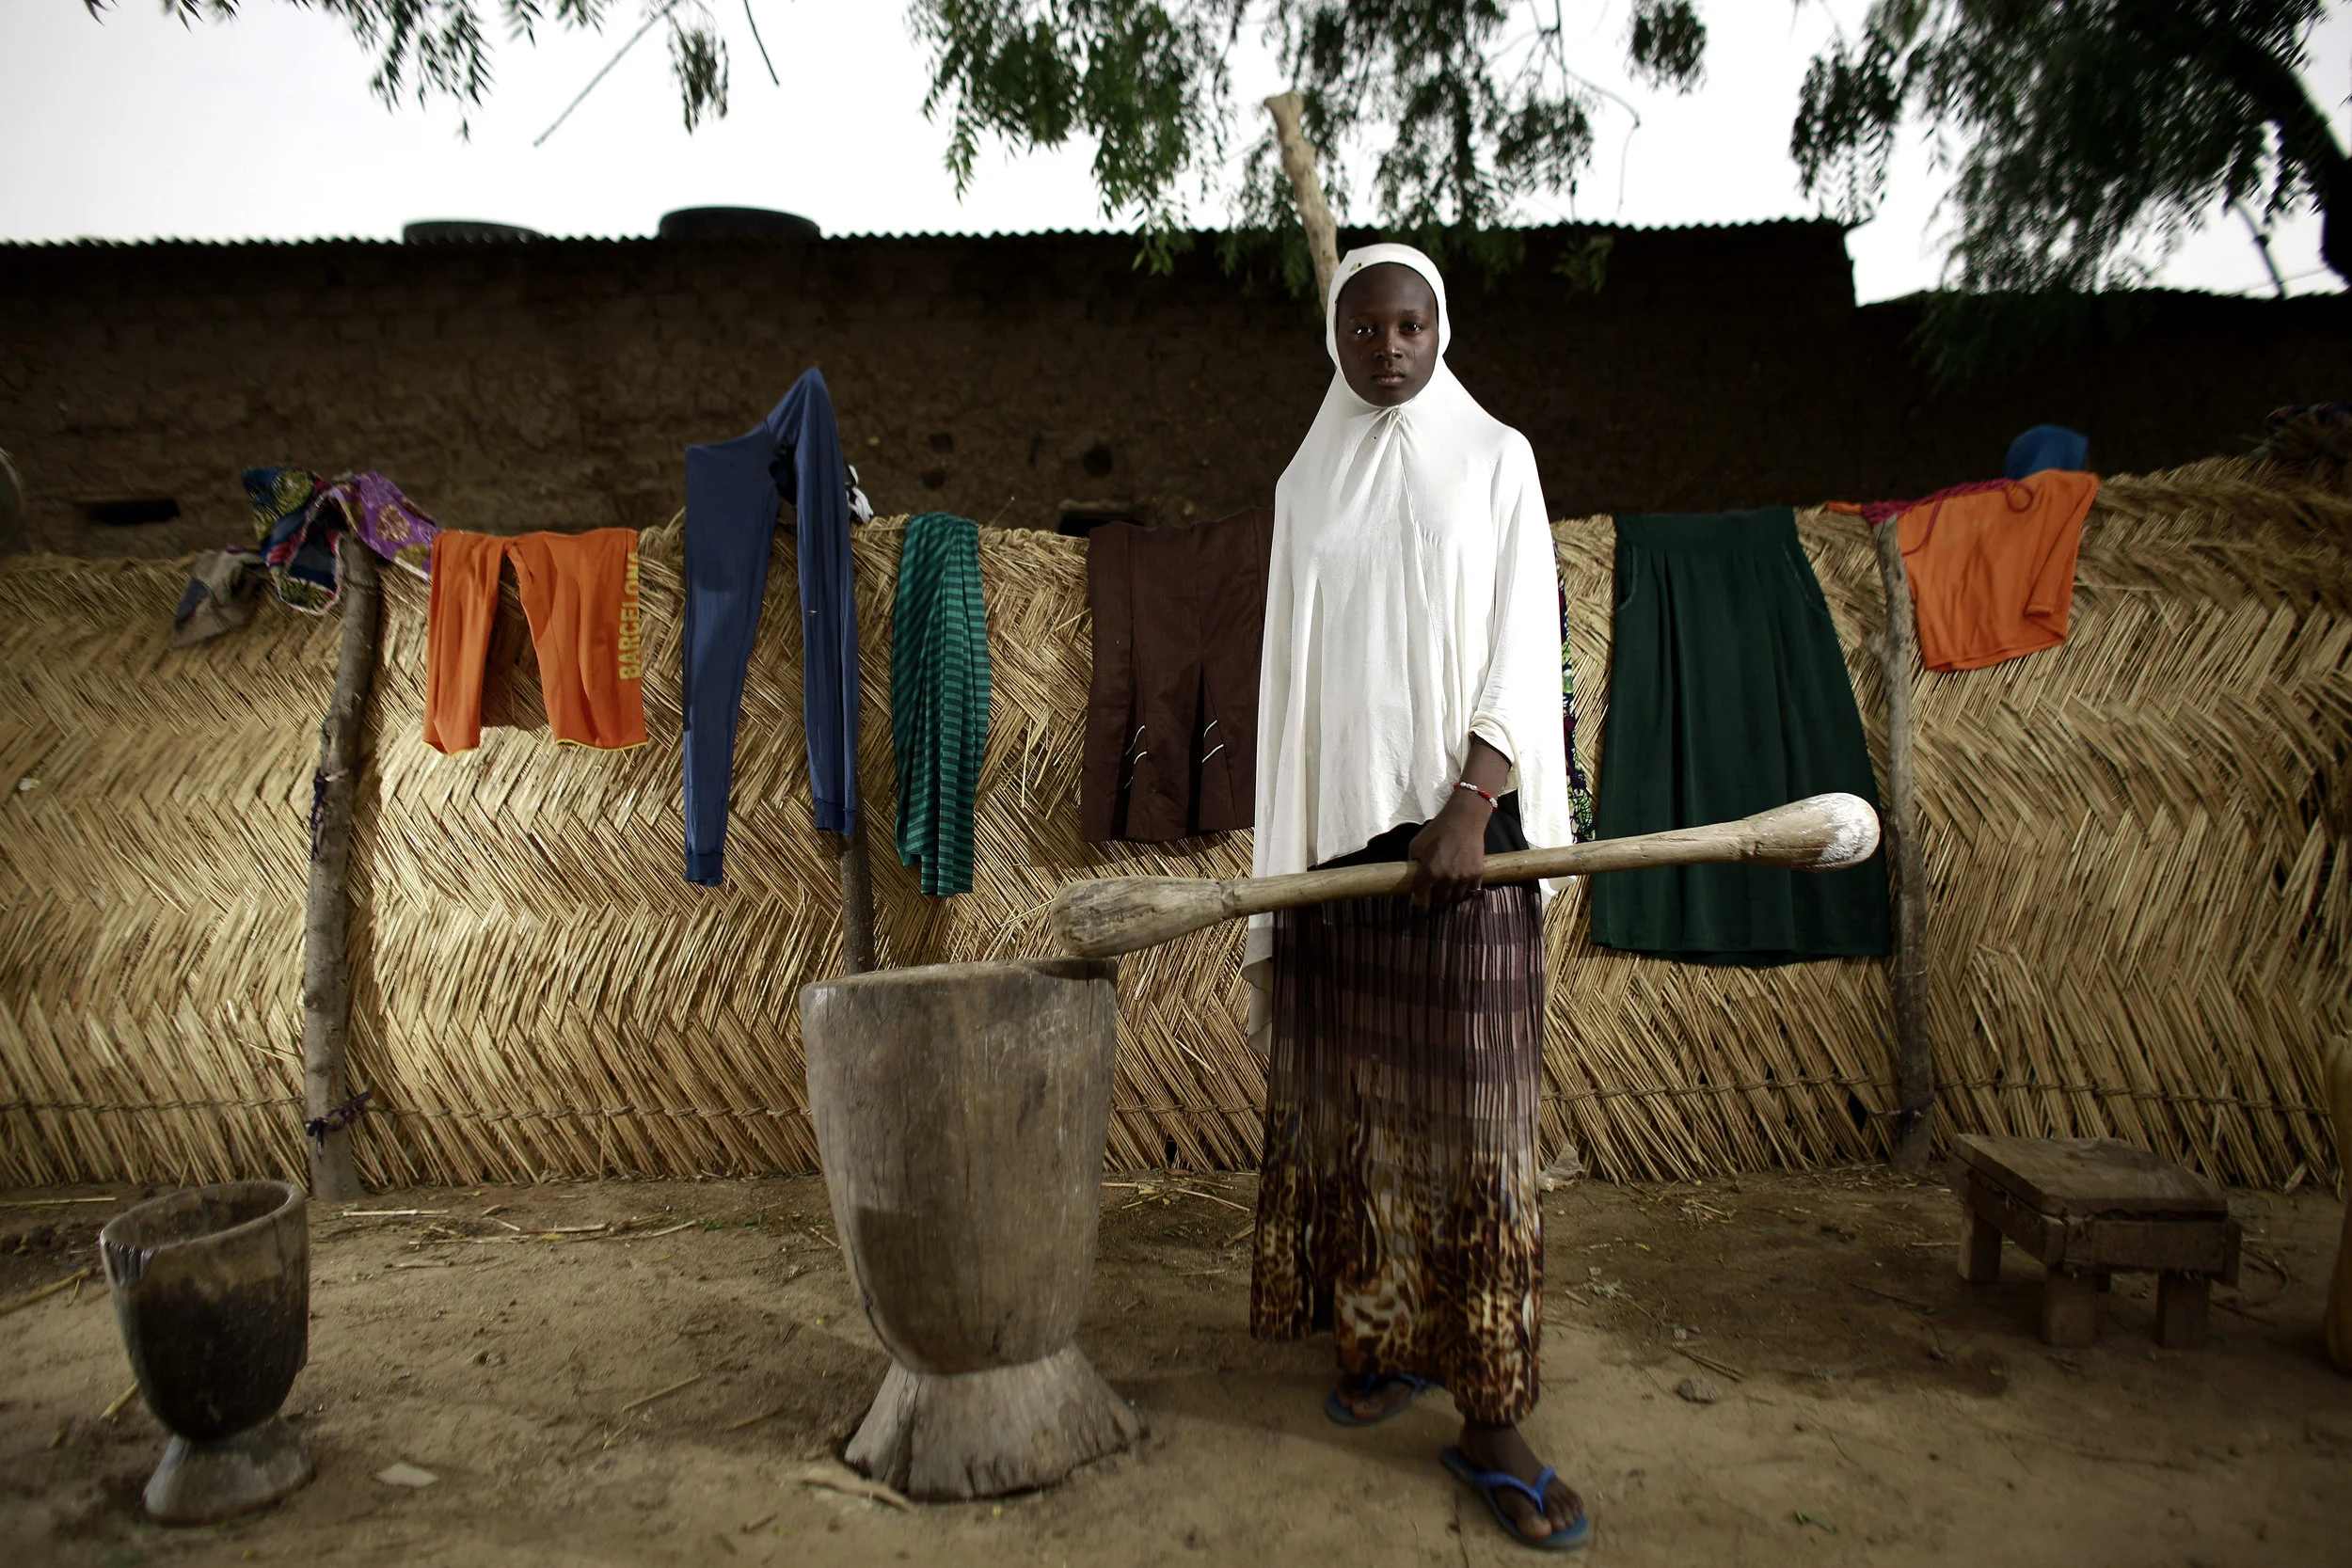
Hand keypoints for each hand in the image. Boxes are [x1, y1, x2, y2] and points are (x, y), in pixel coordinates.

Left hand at [1407, 793, 1489, 908]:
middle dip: (1434, 898)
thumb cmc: (1438, 830)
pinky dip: (1465, 891)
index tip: (1420, 898)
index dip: (1419, 899)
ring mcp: (1464, 878)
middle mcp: (1447, 878)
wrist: (1464, 819)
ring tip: (1448, 890)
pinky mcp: (1477, 874)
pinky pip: (1471, 892)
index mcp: (1430, 871)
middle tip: (1434, 892)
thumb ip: (1412, 863)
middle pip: (1439, 901)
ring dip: (1450, 896)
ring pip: (1455, 898)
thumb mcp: (1416, 844)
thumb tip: (1412, 878)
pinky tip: (1461, 885)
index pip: (1422, 897)